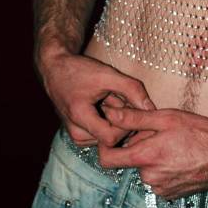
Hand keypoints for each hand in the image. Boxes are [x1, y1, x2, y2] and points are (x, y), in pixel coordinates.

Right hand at [39, 51, 155, 146]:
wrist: (56, 68)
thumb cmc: (80, 69)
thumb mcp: (108, 74)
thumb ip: (132, 89)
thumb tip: (151, 108)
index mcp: (79, 118)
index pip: (112, 138)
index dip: (126, 124)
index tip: (128, 103)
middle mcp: (76, 134)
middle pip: (111, 138)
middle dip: (121, 118)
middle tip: (117, 95)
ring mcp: (77, 136)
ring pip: (108, 136)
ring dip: (115, 118)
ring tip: (109, 98)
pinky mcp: (80, 134)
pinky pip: (102, 133)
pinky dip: (108, 120)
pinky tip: (105, 103)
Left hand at [98, 106, 207, 198]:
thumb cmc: (200, 133)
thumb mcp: (166, 118)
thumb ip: (135, 118)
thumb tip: (112, 114)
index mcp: (145, 157)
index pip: (107, 159)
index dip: (107, 144)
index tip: (116, 133)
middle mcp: (149, 177)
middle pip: (131, 160)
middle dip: (140, 145)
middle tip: (159, 132)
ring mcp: (161, 188)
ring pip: (147, 168)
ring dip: (153, 156)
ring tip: (174, 143)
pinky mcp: (172, 194)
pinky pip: (159, 179)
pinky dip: (164, 167)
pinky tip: (180, 155)